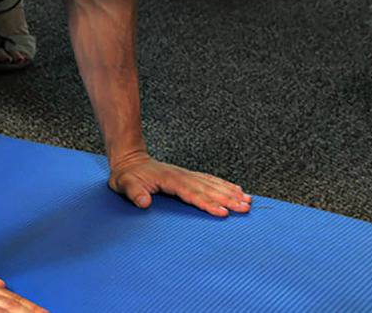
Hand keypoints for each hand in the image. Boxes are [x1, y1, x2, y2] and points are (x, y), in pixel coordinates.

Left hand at [108, 151, 252, 216]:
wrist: (130, 160)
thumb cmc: (127, 176)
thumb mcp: (124, 184)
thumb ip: (134, 193)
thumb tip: (144, 203)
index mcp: (169, 180)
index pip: (191, 193)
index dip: (207, 203)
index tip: (222, 211)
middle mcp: (181, 176)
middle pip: (208, 189)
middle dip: (227, 199)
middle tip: (245, 208)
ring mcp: (186, 175)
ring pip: (212, 184)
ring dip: (230, 192)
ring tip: (247, 200)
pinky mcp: (188, 176)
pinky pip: (210, 180)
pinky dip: (224, 185)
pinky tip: (236, 189)